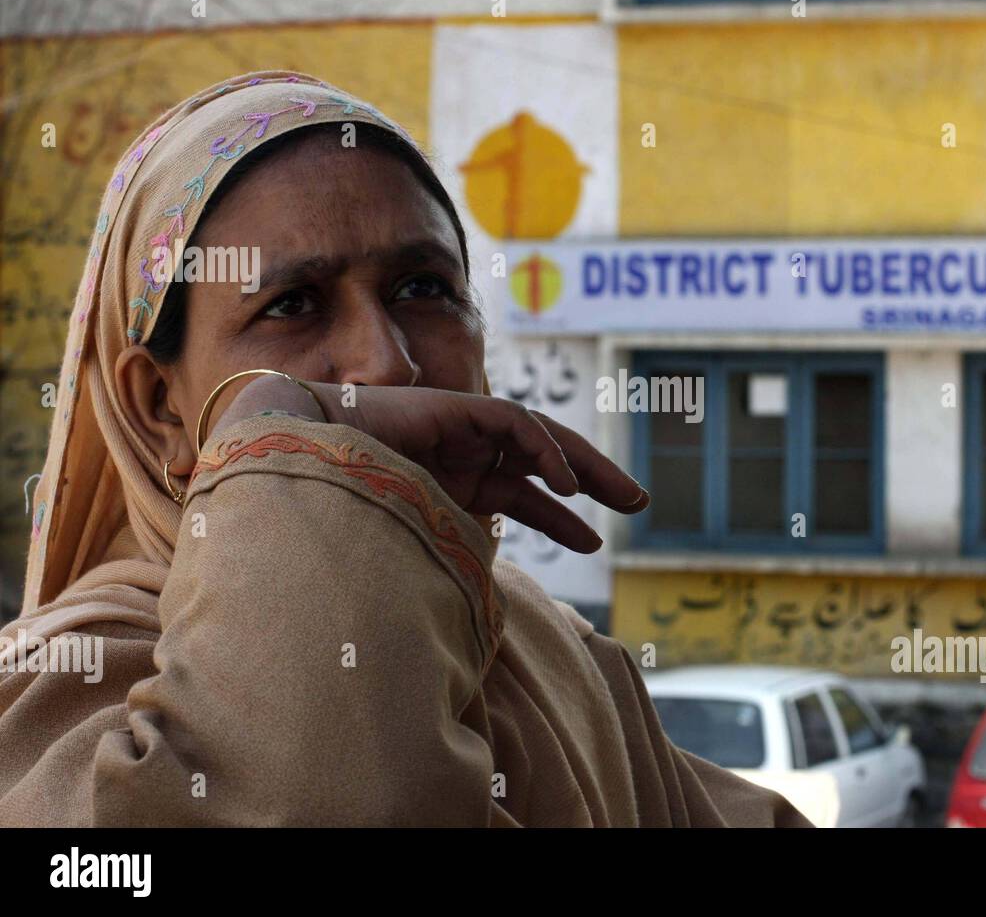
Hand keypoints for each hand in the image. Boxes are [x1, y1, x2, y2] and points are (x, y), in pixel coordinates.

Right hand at [213, 376, 648, 553]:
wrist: (290, 463)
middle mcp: (466, 455)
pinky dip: (546, 451)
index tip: (591, 543)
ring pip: (542, 441)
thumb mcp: (407, 553)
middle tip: (637, 502)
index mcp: (455, 484)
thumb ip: (436, 573)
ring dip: (586, 466)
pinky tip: (570, 486)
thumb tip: (453, 633)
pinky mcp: (456, 411)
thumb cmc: (337, 513)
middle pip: (543, 464)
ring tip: (627, 497)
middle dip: (593, 481)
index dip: (559, 517)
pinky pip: (515, 424)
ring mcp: (462, 432)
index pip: (522, 495)